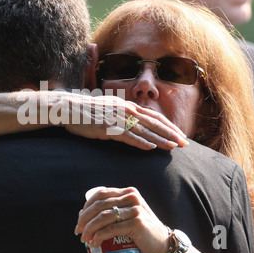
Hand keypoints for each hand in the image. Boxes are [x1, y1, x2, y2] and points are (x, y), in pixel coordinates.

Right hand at [55, 93, 188, 150]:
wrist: (69, 107)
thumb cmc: (87, 110)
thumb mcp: (108, 109)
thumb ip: (121, 114)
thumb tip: (132, 123)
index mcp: (126, 105)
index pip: (153, 116)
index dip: (168, 125)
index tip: (179, 134)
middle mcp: (125, 109)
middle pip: (153, 122)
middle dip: (171, 133)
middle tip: (184, 143)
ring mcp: (117, 118)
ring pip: (144, 130)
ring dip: (160, 139)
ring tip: (173, 147)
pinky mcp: (108, 127)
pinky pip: (128, 135)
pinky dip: (141, 141)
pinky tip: (151, 147)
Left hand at [74, 187, 169, 252]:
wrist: (163, 244)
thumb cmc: (141, 231)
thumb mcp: (128, 214)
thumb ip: (113, 209)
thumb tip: (83, 214)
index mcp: (128, 192)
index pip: (100, 194)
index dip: (86, 207)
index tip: (80, 220)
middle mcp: (132, 198)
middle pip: (100, 205)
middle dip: (85, 219)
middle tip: (78, 231)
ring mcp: (135, 210)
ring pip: (104, 217)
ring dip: (90, 229)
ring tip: (84, 238)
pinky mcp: (137, 223)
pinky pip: (111, 229)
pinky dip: (99, 236)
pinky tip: (94, 242)